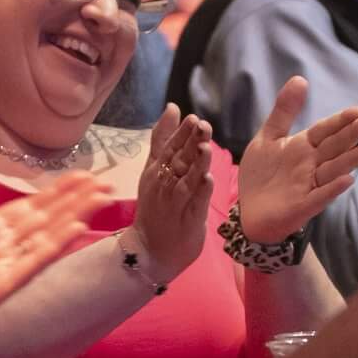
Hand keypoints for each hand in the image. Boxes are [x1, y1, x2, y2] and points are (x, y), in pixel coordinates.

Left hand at [0, 169, 112, 357]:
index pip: (31, 207)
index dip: (56, 191)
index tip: (82, 175)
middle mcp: (3, 247)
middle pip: (47, 219)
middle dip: (75, 200)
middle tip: (105, 182)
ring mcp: (5, 266)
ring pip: (47, 236)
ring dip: (74, 216)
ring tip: (100, 198)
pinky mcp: (1, 285)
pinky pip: (32, 261)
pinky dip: (54, 243)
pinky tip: (75, 227)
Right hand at [132, 104, 216, 278]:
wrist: (149, 250)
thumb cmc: (157, 207)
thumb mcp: (154, 169)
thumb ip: (163, 139)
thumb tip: (172, 107)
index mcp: (157, 171)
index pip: (168, 148)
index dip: (181, 133)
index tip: (192, 118)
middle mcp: (164, 185)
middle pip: (178, 160)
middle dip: (190, 143)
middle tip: (202, 126)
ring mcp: (175, 203)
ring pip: (186, 180)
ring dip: (195, 164)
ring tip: (205, 148)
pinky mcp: (188, 220)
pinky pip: (194, 204)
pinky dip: (201, 191)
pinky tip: (208, 179)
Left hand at [235, 75, 357, 242]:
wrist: (249, 210)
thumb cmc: (262, 174)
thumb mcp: (269, 137)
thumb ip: (284, 111)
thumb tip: (301, 78)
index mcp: (304, 146)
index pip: (326, 130)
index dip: (342, 120)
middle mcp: (312, 164)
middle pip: (336, 147)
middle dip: (353, 135)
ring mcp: (310, 185)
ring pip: (334, 170)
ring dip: (352, 160)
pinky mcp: (303, 205)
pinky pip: (321, 196)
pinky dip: (333, 188)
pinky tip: (347, 180)